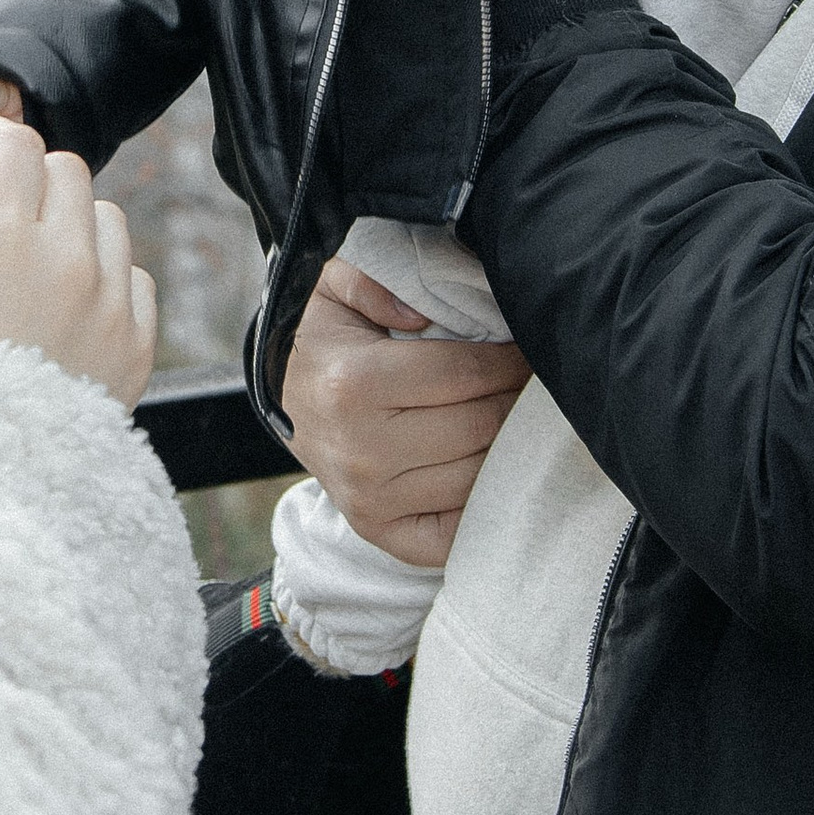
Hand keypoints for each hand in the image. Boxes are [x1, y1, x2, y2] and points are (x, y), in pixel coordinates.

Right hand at [0, 118, 157, 404]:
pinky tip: (60, 303)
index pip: (14, 144)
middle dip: (26, 175)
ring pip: (105, 217)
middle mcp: (64, 257)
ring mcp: (107, 301)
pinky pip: (131, 276)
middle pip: (65, 171)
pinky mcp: (135, 343)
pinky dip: (99, 273)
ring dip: (68, 221)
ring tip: (27, 260)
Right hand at [280, 258, 530, 569]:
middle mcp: (362, 451)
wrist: (283, 397)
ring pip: (477, 477)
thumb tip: (421, 315)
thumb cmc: (324, 338)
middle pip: (480, 426)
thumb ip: (373, 280)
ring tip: (515, 419)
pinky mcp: (379, 531)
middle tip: (530, 384)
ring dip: (509, 447)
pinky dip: (483, 505)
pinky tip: (491, 470)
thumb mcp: (332, 285)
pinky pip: (454, 534)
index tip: (525, 350)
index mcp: (354, 384)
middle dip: (516, 400)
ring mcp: (370, 500)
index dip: (510, 360)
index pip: (465, 374)